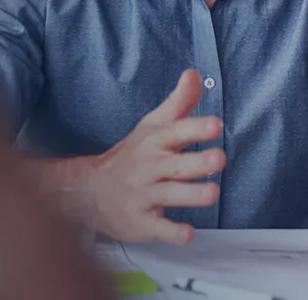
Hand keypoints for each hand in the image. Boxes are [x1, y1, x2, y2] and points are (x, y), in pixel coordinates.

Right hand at [89, 69, 225, 243]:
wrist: (88, 191)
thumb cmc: (132, 155)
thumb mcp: (154, 125)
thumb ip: (180, 102)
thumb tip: (195, 73)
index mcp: (155, 142)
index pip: (177, 131)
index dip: (197, 127)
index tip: (216, 124)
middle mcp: (150, 167)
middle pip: (176, 164)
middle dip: (198, 161)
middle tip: (219, 158)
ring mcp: (143, 195)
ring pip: (169, 194)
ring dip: (191, 195)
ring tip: (212, 193)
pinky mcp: (140, 222)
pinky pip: (156, 228)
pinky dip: (171, 232)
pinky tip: (187, 234)